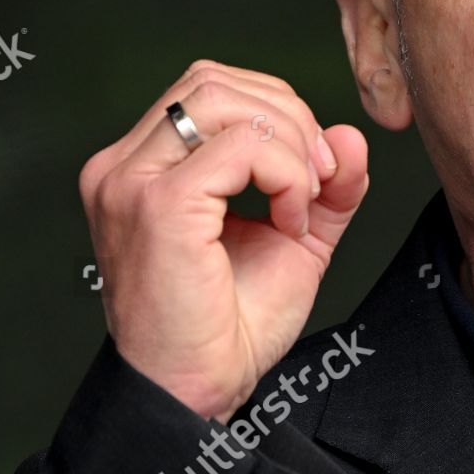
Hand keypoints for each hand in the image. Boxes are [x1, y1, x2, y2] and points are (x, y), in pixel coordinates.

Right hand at [78, 60, 369, 419]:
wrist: (198, 393)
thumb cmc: (230, 327)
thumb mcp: (295, 239)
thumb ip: (325, 186)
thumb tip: (349, 135)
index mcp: (143, 166)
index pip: (211, 88)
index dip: (278, 113)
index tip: (317, 174)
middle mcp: (124, 166)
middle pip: (215, 81)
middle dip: (289, 117)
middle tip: (321, 180)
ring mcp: (133, 182)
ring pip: (224, 101)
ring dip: (289, 143)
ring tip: (305, 201)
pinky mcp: (158, 206)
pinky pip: (241, 147)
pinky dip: (285, 174)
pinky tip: (291, 222)